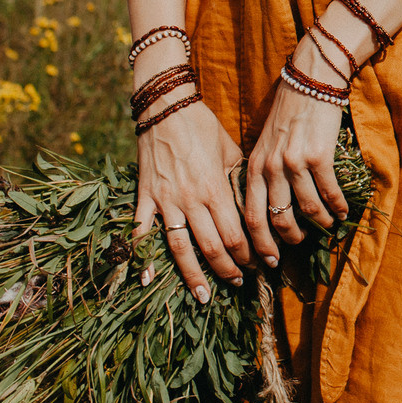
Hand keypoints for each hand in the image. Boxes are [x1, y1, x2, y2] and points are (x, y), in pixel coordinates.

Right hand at [131, 100, 250, 300]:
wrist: (165, 107)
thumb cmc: (203, 127)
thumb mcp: (230, 151)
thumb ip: (239, 181)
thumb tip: (255, 205)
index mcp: (215, 188)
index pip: (236, 232)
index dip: (249, 253)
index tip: (260, 262)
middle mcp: (190, 200)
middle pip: (211, 246)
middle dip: (228, 268)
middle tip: (239, 281)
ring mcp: (165, 201)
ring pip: (180, 247)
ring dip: (194, 274)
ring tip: (205, 295)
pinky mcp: (145, 197)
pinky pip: (141, 231)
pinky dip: (143, 257)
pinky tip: (147, 281)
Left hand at [244, 47, 354, 258]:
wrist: (310, 81)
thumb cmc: (288, 112)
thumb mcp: (264, 142)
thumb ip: (262, 170)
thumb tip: (267, 204)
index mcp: (254, 166)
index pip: (249, 215)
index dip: (257, 243)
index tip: (266, 261)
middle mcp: (271, 168)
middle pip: (276, 218)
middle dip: (287, 241)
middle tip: (298, 247)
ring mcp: (295, 163)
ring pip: (306, 209)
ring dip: (319, 223)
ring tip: (327, 226)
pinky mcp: (319, 156)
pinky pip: (329, 192)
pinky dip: (336, 206)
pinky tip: (342, 211)